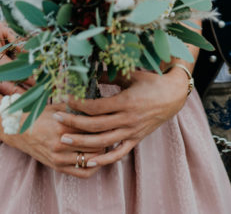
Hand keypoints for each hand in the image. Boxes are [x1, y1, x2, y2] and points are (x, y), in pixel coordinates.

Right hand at [3, 102, 105, 178]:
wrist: (18, 130)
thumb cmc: (40, 115)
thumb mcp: (59, 107)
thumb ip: (78, 108)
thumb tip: (100, 105)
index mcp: (63, 125)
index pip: (94, 128)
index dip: (105, 124)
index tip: (110, 120)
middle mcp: (61, 143)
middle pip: (96, 144)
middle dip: (106, 138)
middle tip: (111, 132)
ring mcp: (59, 157)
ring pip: (92, 159)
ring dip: (101, 152)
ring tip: (105, 143)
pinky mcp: (58, 167)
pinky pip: (83, 173)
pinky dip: (93, 167)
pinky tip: (97, 159)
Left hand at [55, 68, 189, 166]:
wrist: (174, 95)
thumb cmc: (152, 81)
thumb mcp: (131, 75)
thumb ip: (110, 74)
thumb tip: (89, 69)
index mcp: (126, 101)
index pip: (96, 106)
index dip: (78, 104)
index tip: (64, 99)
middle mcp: (128, 119)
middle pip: (95, 125)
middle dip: (74, 123)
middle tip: (56, 119)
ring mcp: (132, 131)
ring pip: (103, 142)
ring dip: (82, 143)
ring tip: (64, 141)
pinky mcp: (136, 139)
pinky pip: (119, 153)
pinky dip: (105, 160)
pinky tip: (90, 161)